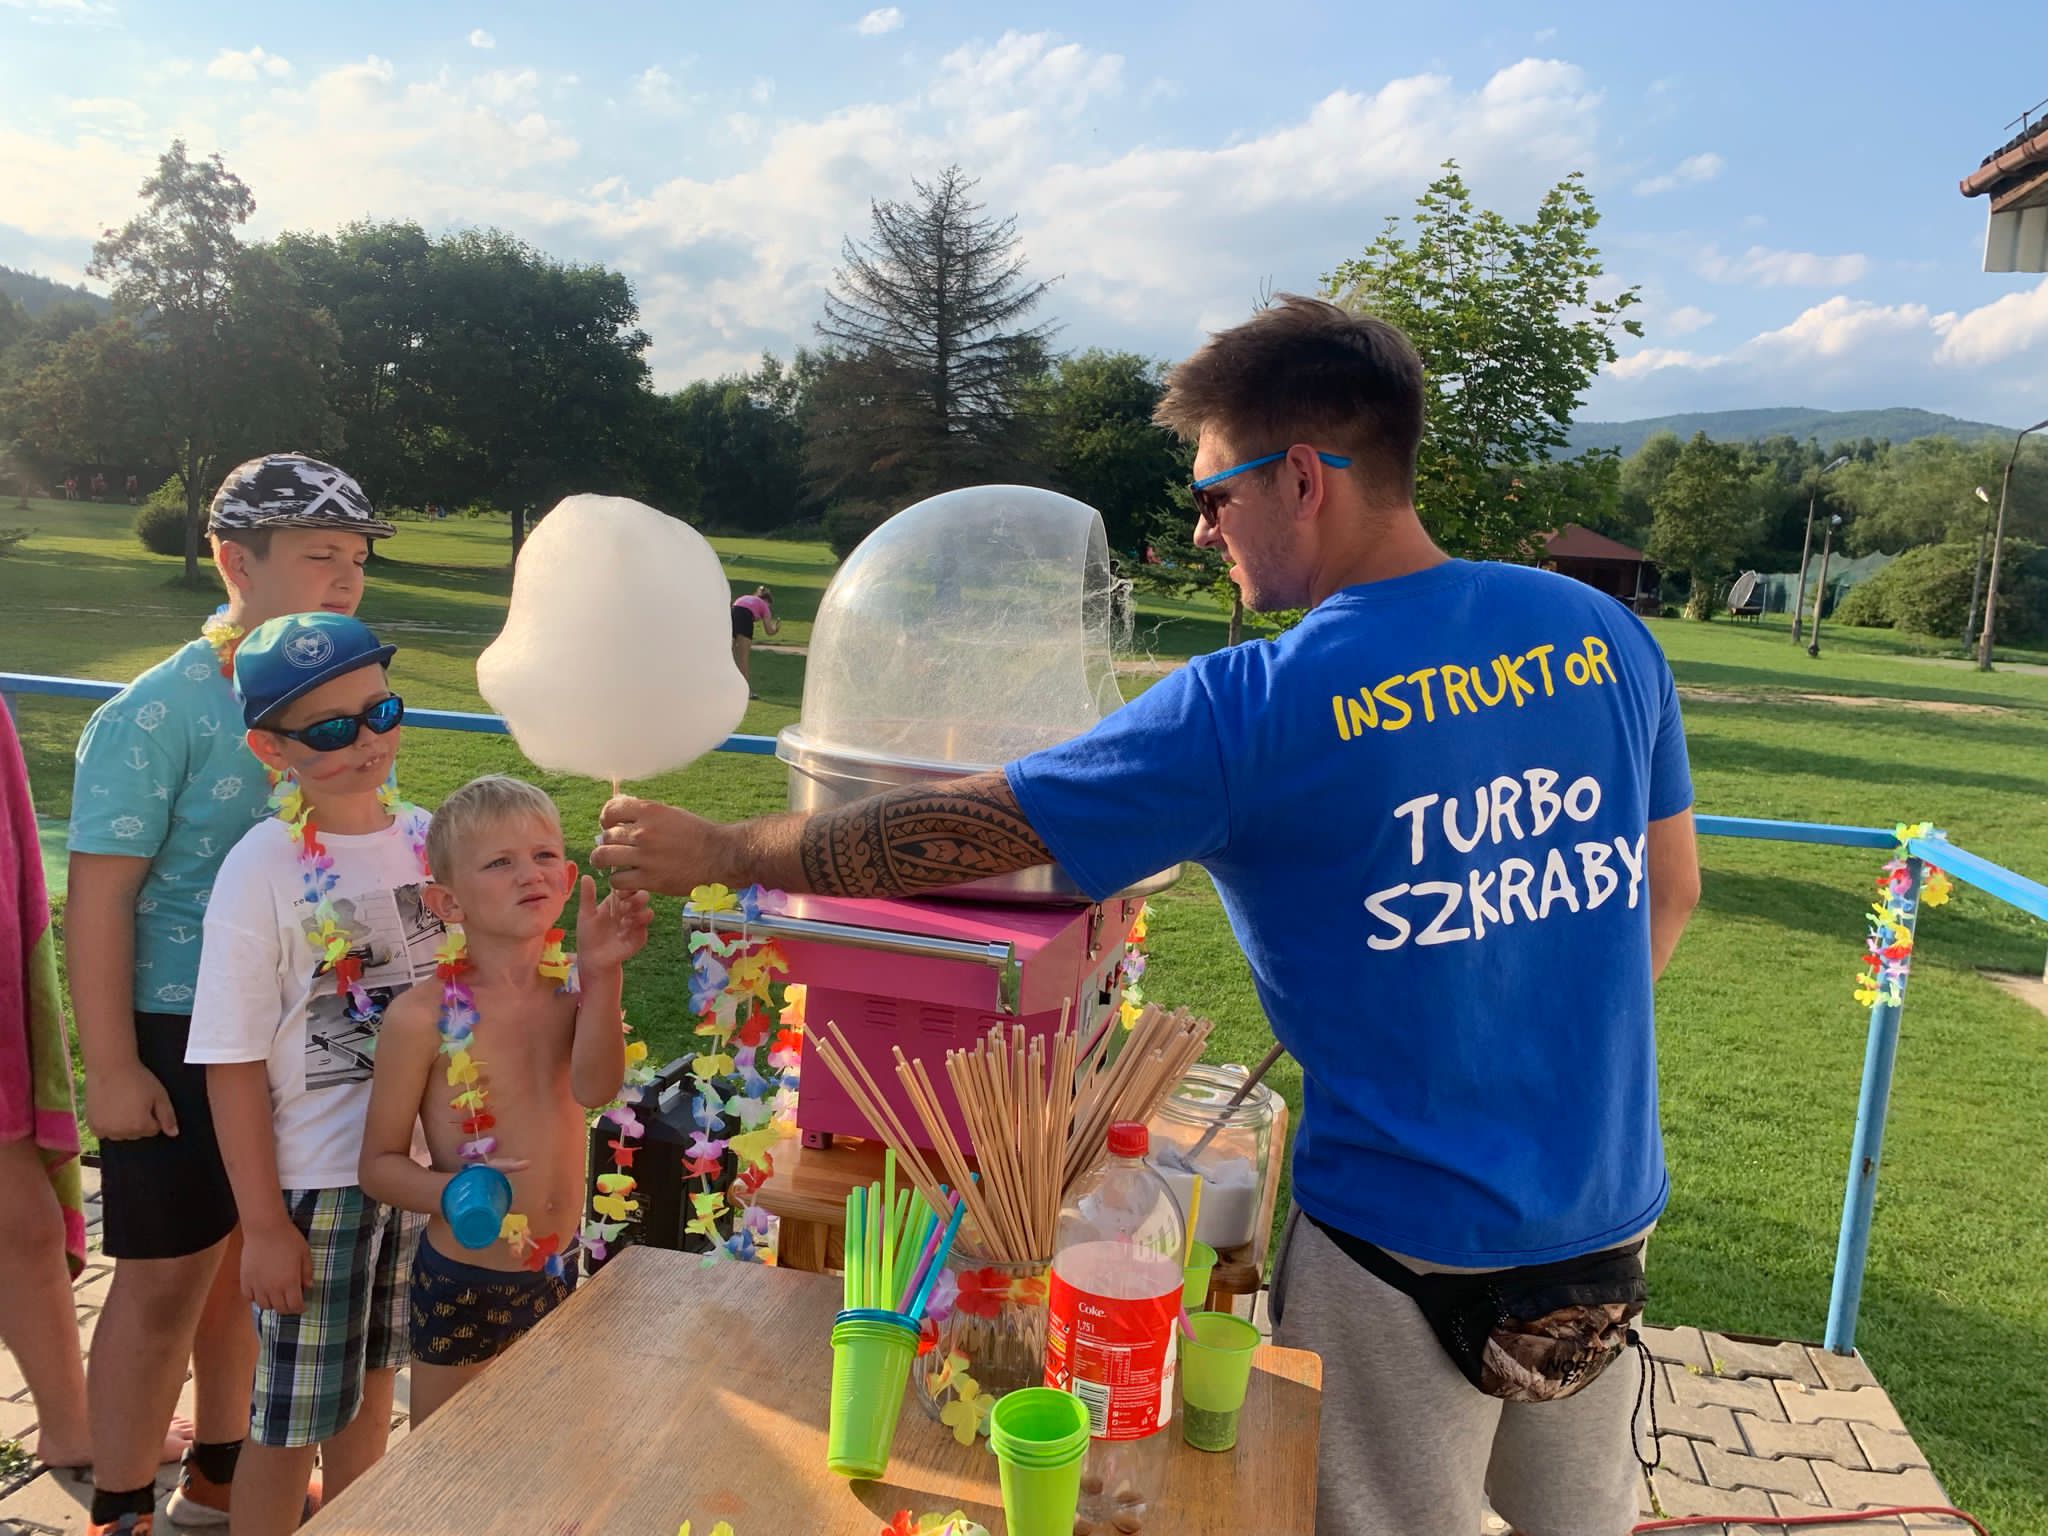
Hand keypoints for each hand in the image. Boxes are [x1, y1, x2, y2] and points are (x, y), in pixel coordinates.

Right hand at [86, 1059, 177, 1140]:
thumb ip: (168, 1116)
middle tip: (133, 1101)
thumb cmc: (136, 1079)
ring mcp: (105, 1130)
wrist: (109, 1067)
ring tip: (122, 1104)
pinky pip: (104, 1133)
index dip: (153, 1115)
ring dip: (123, 1125)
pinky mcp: (93, 1126)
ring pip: (121, 1134)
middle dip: (138, 1121)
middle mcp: (122, 1132)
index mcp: (140, 1126)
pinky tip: (110, 1110)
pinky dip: (107, 1125)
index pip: (153, 1130)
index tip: (147, 1102)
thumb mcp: (160, 1095)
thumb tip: (173, 1133)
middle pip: (137, 1134)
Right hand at [242, 1220, 312, 1313]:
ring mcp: (257, 1285)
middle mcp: (273, 1288)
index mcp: (290, 1282)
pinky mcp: (245, 1280)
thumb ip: (307, 1272)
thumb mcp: (305, 1253)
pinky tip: (261, 1291)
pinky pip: (249, 1297)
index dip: (300, 1308)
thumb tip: (308, 1286)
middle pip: (280, 1309)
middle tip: (291, 1303)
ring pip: (264, 1306)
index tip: (302, 1306)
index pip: (295, 1305)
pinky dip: (255, 1298)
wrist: (265, 1229)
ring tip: (276, 1297)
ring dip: (272, 1304)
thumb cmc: (288, 1238)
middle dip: (287, 1308)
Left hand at [574, 876, 652, 969]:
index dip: (626, 888)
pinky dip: (638, 927)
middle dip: (637, 899)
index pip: (627, 889)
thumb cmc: (588, 935)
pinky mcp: (639, 938)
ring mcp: (636, 924)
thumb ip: (588, 896)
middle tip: (626, 905)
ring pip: (647, 912)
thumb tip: (586, 875)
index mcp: (616, 902)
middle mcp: (629, 911)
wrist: (593, 959)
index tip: (621, 891)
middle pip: (641, 898)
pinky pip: (644, 929)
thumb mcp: (586, 914)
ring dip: (639, 913)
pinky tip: (627, 929)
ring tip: (627, 918)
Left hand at [592, 796, 722, 896]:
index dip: (606, 818)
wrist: (720, 855)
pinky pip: (617, 881)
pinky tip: (627, 879)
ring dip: (603, 861)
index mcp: (650, 811)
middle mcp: (643, 832)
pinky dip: (618, 881)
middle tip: (615, 848)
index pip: (611, 810)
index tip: (609, 825)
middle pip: (606, 836)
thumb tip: (619, 813)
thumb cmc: (697, 833)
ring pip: (603, 857)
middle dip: (607, 842)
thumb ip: (645, 814)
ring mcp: (644, 857)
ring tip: (610, 864)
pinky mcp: (649, 879)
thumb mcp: (671, 813)